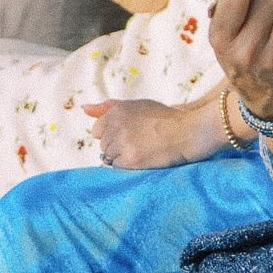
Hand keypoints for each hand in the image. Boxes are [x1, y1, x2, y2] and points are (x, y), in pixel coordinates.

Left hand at [84, 94, 225, 170]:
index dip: (114, 134)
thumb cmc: (164, 119)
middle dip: (118, 145)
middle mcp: (117, 124)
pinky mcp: (130, 159)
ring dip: (123, 156)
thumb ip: (107, 107)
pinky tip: (145, 157)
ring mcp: (123, 142)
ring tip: (144, 148)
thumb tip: (83, 108)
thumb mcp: (137, 105)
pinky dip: (129, 165)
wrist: (188, 132)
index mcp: (117, 110)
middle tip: (142, 141)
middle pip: (104, 145)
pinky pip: (117, 167)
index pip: (98, 130)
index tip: (132, 132)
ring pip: (109, 157)